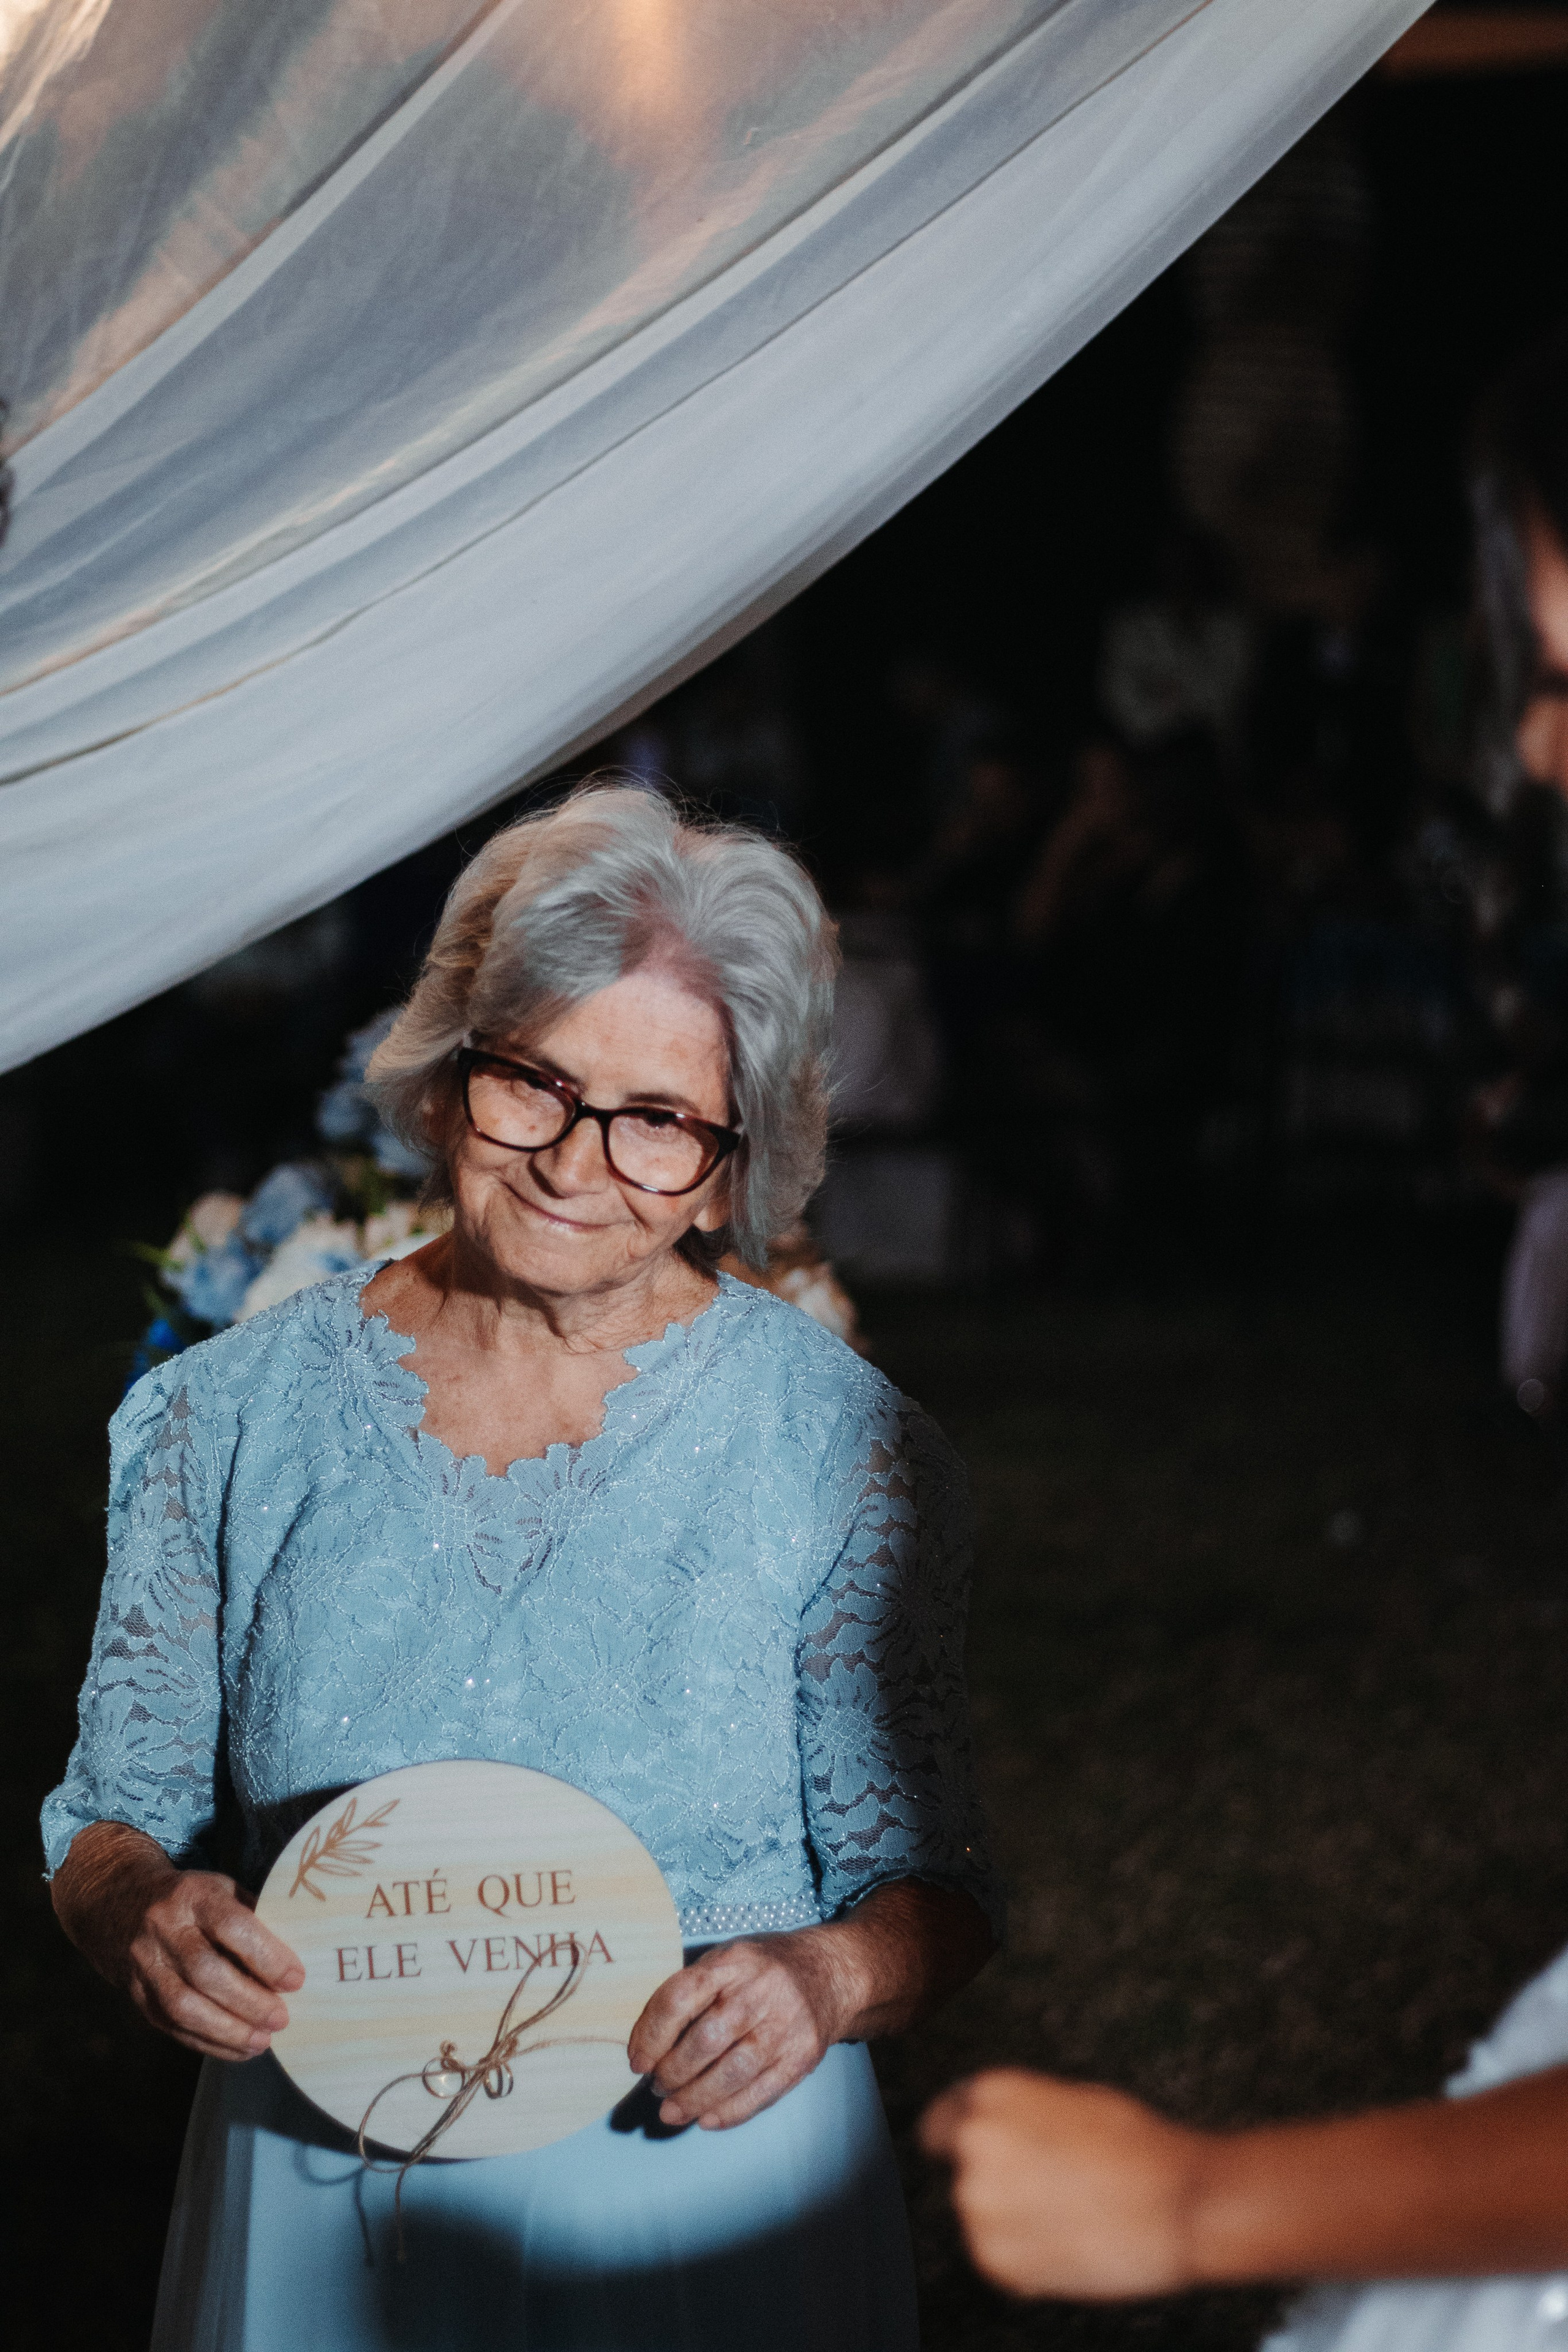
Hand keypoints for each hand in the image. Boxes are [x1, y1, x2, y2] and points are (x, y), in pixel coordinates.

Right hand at [54, 1822, 303, 2062]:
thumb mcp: (222, 1890)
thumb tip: (297, 1959)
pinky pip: (172, 2026)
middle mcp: (163, 1928)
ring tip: (262, 2042)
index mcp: (193, 1894)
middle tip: (282, 2019)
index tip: (295, 1980)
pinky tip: (237, 2049)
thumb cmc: (192, 1899)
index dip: (265, 1956)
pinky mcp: (136, 1995)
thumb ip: (254, 1918)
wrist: (120, 1902)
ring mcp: (144, 1964)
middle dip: (248, 2001)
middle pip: (205, 1972)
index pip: (231, 1926)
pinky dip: (207, 2043)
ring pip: (183, 2006)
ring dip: (227, 2031)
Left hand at [627, 1929, 848, 2130]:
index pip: (681, 1997)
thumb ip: (692, 1992)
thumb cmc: (763, 1970)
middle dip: (672, 2072)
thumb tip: (648, 2045)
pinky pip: (762, 2092)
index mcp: (733, 1962)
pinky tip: (706, 2119)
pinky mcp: (802, 2056)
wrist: (828, 1974)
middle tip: (657, 2086)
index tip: (637, 2060)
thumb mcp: (727, 1959)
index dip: (652, 2034)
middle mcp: (761, 1991)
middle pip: (706, 2040)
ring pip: (733, 2073)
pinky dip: (730, 2112)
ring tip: (672, 2111)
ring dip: (695, 2099)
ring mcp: (785, 2025)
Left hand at [920, 2070, 1204, 2299]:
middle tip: (1052, 2191)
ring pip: (982, 2218)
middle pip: (966, 2173)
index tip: (982, 2161)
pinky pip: (998, 2259)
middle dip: (999, 2184)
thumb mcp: (1067, 2101)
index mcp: (990, 2093)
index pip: (940, 2124)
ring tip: (1070, 2215)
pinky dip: (1025, 2260)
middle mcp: (973, 2142)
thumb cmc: (1134, 2144)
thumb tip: (999, 2135)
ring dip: (1013, 2222)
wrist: (1176, 2202)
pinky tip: (1069, 2243)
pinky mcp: (992, 2257)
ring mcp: (978, 2202)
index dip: (961, 2145)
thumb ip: (1019, 2116)